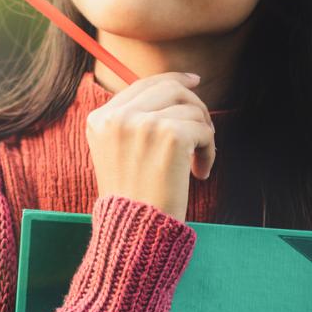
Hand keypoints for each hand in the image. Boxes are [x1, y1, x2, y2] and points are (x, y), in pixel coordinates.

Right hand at [85, 71, 215, 222]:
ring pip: (190, 108)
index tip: (194, 81)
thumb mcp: (115, 152)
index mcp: (100, 119)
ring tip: (198, 161)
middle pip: (169, 87)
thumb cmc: (131, 198)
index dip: (172, 79)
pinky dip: (210, 151)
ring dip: (203, 133)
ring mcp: (143, 123)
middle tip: (205, 129)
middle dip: (194, 104)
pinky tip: (200, 172)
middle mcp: (118, 116)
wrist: (133, 232)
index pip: (141, 83)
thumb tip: (175, 87)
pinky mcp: (170, 135)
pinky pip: (204, 129)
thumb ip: (132, 121)